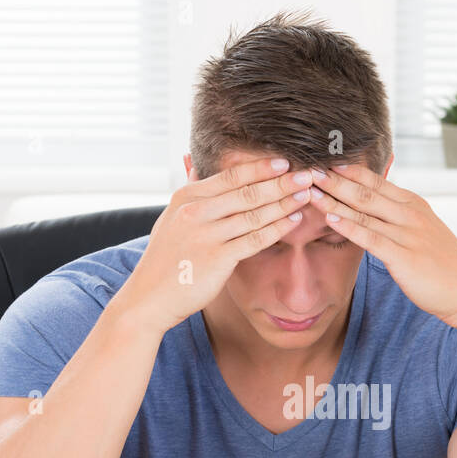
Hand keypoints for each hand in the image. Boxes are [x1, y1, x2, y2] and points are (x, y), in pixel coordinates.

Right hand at [118, 157, 315, 332]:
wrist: (149, 297)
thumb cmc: (165, 259)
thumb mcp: (170, 218)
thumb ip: (188, 191)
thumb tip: (192, 162)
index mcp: (186, 197)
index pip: (230, 176)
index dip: (260, 168)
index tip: (284, 160)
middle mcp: (195, 212)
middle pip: (247, 192)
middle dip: (280, 182)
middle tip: (307, 173)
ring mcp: (206, 235)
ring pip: (255, 214)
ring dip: (284, 203)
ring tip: (306, 194)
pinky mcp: (218, 259)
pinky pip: (255, 239)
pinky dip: (277, 228)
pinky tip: (293, 220)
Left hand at [308, 164, 456, 329]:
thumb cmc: (445, 266)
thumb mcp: (424, 232)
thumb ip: (401, 218)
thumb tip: (378, 210)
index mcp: (414, 204)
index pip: (375, 181)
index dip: (348, 170)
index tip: (322, 159)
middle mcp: (409, 213)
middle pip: (365, 190)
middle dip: (333, 178)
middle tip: (306, 166)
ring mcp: (407, 233)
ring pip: (363, 210)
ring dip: (333, 198)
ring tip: (308, 187)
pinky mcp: (403, 256)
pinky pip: (370, 237)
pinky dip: (348, 225)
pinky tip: (329, 217)